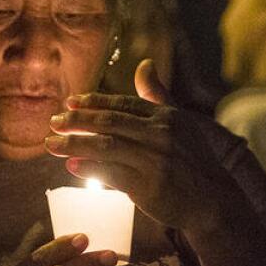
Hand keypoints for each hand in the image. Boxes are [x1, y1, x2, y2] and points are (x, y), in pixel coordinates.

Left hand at [45, 59, 244, 234]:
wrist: (213, 201)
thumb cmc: (192, 160)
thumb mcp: (180, 122)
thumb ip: (157, 95)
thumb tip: (144, 64)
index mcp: (165, 116)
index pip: (122, 104)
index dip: (93, 102)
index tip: (69, 103)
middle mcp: (160, 134)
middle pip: (108, 122)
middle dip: (76, 121)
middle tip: (54, 122)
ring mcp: (154, 160)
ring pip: (105, 146)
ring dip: (73, 144)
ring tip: (51, 144)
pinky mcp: (149, 185)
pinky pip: (111, 173)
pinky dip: (88, 168)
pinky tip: (70, 165)